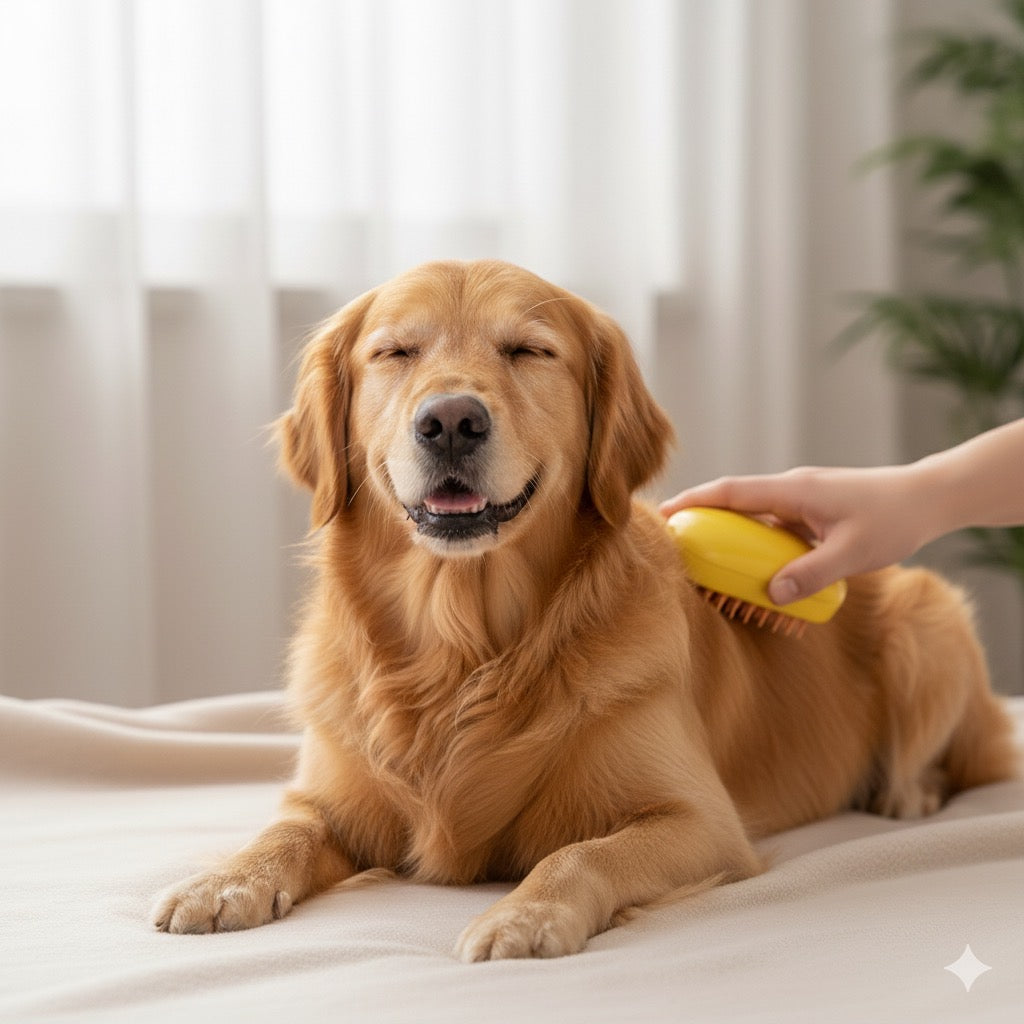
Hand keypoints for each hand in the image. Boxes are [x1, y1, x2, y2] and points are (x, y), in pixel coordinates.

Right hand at [659, 465, 932, 602]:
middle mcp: (792, 489)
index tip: (665, 514)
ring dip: (731, 535)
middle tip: (676, 543)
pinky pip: (774, 526)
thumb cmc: (894, 519)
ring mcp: (802, 499)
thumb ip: (812, 573)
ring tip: (711, 563)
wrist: (929, 498)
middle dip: (702, 518)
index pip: (731, 491)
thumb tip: (772, 594)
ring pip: (754, 515)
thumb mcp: (853, 552)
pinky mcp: (813, 510)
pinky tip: (757, 570)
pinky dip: (758, 544)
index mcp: (794, 490)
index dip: (695, 501)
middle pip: (734, 500)